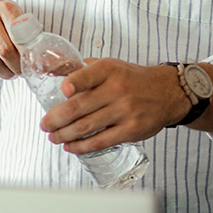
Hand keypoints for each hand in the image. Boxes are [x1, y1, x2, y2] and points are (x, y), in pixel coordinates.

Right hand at [0, 0, 23, 97]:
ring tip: (10, 74)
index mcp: (4, 7)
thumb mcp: (13, 14)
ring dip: (3, 73)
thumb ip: (25, 29)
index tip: (30, 63)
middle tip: (20, 72)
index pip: (19, 36)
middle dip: (16, 67)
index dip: (26, 54)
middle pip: (5, 50)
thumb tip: (38, 54)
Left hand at [40, 60, 185, 153]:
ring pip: (86, 127)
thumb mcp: (112, 65)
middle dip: (56, 119)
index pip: (89, 75)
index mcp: (110, 70)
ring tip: (54, 137)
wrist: (167, 92)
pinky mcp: (130, 130)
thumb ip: (86, 69)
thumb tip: (55, 70)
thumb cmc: (133, 79)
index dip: (75, 82)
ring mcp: (124, 111)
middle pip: (79, 107)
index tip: (63, 90)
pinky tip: (72, 146)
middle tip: (45, 125)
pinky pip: (100, 141)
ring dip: (64, 135)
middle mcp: (117, 89)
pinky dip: (81, 146)